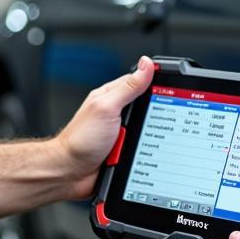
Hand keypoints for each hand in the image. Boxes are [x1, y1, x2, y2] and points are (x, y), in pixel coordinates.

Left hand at [54, 56, 153, 199]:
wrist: (69, 173)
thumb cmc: (80, 140)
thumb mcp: (107, 107)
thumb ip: (128, 87)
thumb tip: (146, 65)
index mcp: (112, 96)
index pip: (142, 82)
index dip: (158, 85)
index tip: (170, 92)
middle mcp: (117, 113)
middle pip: (149, 110)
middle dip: (152, 119)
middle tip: (136, 127)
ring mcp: (121, 133)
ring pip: (148, 132)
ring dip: (146, 140)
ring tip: (128, 145)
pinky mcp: (124, 150)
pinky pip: (144, 149)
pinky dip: (143, 154)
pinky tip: (134, 156)